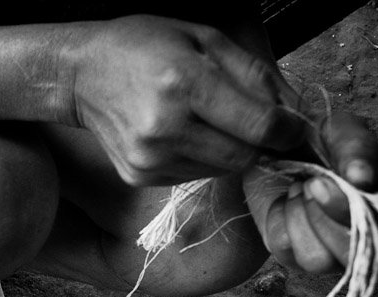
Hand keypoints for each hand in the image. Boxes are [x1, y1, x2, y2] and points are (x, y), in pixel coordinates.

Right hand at [69, 15, 305, 184]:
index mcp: (182, 83)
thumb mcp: (203, 37)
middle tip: (257, 124)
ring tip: (207, 120)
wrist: (81, 76)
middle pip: (245, 156)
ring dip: (229, 150)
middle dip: (261, 143)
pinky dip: (202, 157)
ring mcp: (150, 158)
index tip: (294, 125)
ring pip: (222, 170)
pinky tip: (182, 133)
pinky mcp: (140, 177)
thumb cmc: (143, 47)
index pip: (259, 126)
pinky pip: (194, 175)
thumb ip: (254, 74)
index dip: (288, 130)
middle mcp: (164, 128)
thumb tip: (295, 111)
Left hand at [244, 113, 377, 272]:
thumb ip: (355, 147)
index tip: (321, 184)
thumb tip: (361, 178)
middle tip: (310, 182)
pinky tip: (285, 201)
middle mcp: (366, 235)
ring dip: (300, 216)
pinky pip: (286, 250)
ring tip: (300, 187)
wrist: (271, 146)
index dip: (353, 213)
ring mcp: (330, 250)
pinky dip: (279, 220)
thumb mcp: (340, 129)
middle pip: (352, 255)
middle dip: (323, 216)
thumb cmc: (316, 137)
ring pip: (317, 261)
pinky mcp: (295, 254)